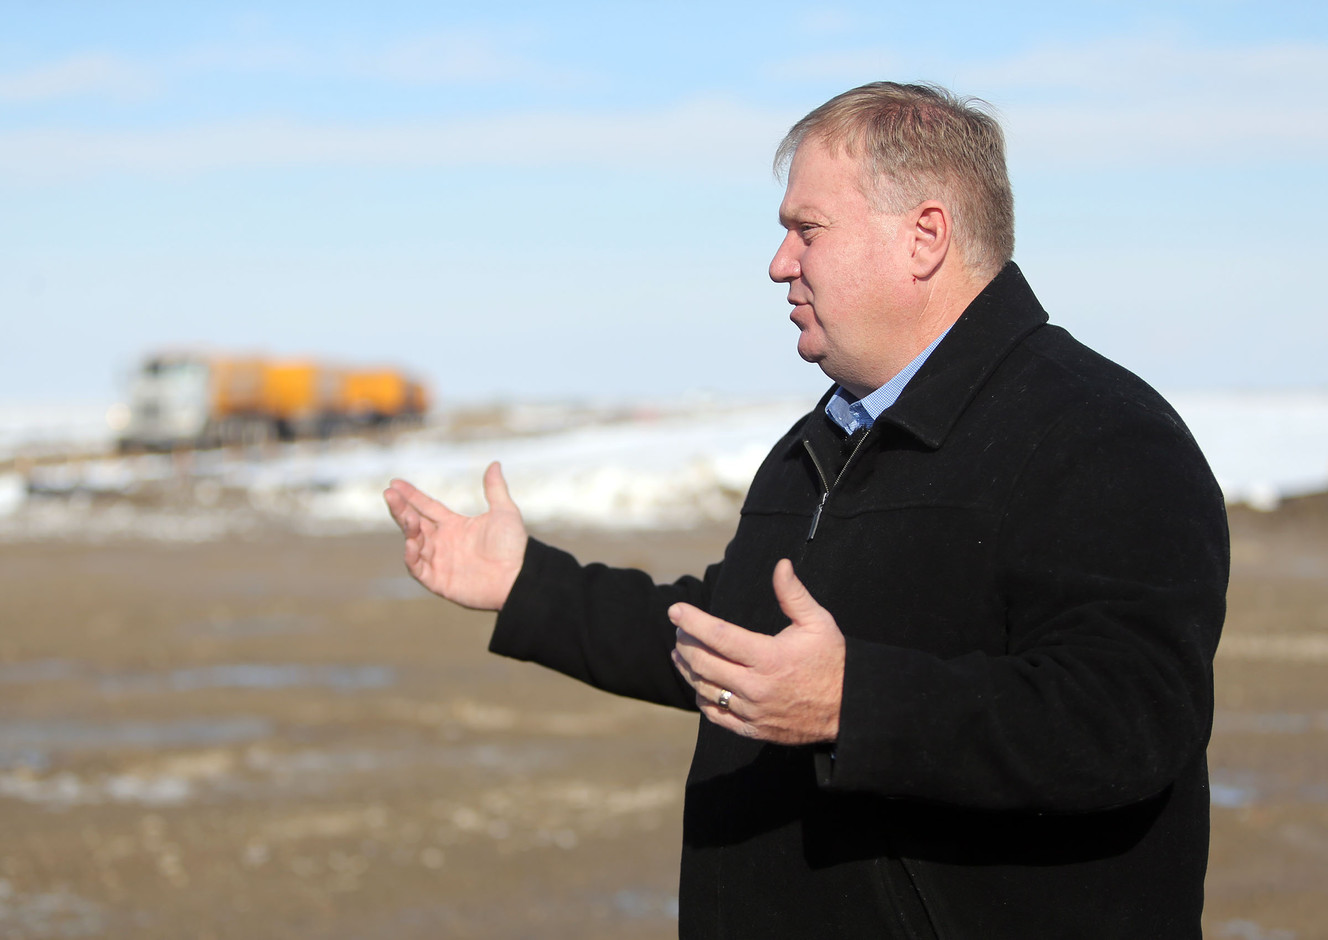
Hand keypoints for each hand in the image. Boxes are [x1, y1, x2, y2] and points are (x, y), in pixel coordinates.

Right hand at [383, 462, 526, 610]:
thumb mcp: (504, 512)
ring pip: (413, 542)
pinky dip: (411, 556)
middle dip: (401, 508)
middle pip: (414, 522)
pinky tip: (412, 542)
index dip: (411, 495)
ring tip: (408, 517)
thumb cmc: (513, 546)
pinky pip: (417, 568)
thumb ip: (495, 489)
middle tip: (389, 494)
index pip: (427, 507)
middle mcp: (443, 542)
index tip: (394, 483)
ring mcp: (439, 561)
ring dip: (408, 529)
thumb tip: (495, 463)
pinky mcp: (438, 581)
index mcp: (454, 525)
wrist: (519, 577)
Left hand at [670, 559, 844, 744]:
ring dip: (687, 669)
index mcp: (770, 657)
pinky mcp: (754, 729)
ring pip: (705, 689)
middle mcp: (757, 687)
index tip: (675, 610)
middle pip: (704, 663)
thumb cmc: (832, 661)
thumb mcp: (818, 622)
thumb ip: (793, 594)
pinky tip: (699, 684)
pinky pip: (716, 716)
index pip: (719, 636)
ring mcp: (753, 711)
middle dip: (685, 643)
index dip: (693, 621)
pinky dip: (702, 698)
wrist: (850, 709)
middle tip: (679, 629)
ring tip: (680, 652)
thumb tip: (780, 564)